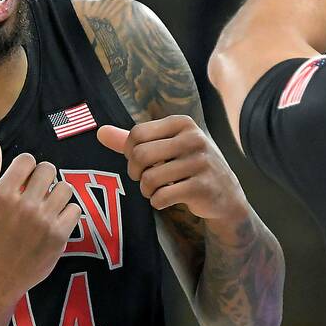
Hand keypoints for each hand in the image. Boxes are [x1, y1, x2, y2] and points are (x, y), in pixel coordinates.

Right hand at [0, 140, 82, 297]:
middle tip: (36, 193)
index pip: (27, 160)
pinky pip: (75, 210)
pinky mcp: (58, 237)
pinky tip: (54, 221)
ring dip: (57, 194)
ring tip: (46, 207)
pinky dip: (67, 213)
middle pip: (49, 170)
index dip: (26, 168)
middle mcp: (24, 206)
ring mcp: (43, 222)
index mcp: (1, 195)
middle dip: (43, 178)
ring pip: (65, 188)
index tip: (22, 182)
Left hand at [97, 117, 247, 220]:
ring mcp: (200, 163)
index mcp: (183, 123)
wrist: (226, 194)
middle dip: (134, 172)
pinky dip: (157, 202)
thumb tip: (99, 131)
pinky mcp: (201, 187)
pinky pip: (161, 197)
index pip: (137, 134)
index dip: (129, 152)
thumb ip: (133, 140)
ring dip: (145, 190)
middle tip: (142, 178)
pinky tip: (165, 199)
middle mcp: (194, 139)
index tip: (138, 162)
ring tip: (153, 190)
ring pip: (149, 179)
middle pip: (140, 155)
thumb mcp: (167, 147)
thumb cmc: (190, 166)